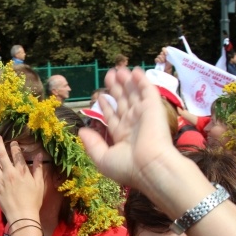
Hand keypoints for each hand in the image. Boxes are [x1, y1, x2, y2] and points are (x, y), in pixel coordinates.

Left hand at [0, 136, 43, 221]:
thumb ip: (38, 168)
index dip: (15, 147)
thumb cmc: (33, 200)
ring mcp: (0, 181)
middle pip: (2, 155)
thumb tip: (39, 155)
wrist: (22, 216)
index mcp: (21, 172)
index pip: (16, 154)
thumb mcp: (39, 184)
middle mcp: (9, 174)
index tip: (13, 142)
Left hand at [79, 68, 178, 189]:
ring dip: (126, 81)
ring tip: (118, 69)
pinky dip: (141, 80)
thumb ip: (92, 144)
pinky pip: (147, 90)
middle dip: (116, 88)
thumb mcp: (103, 159)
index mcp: (122, 136)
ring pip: (133, 93)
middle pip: (123, 101)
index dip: (107, 105)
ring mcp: (144, 114)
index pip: (113, 116)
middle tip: (109, 74)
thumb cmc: (127, 166)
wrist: (151, 166)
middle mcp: (133, 124)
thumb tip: (81, 132)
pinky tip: (135, 71)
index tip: (100, 95)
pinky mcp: (154, 107)